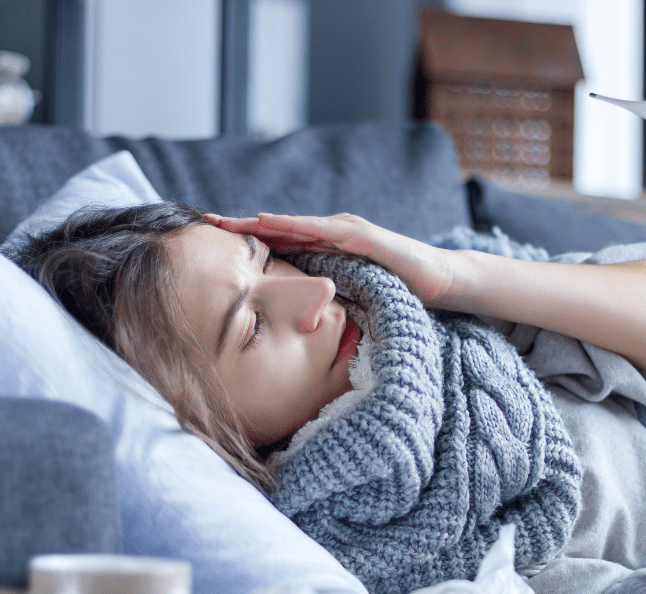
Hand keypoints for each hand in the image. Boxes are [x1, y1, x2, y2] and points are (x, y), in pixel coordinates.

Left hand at [203, 212, 456, 305]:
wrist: (438, 280)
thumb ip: (324, 298)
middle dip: (244, 225)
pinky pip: (325, 231)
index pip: (280, 243)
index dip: (247, 241)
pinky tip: (273, 224)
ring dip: (263, 222)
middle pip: (281, 229)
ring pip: (297, 225)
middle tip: (208, 221)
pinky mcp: (364, 237)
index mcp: (325, 249)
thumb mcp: (349, 295)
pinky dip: (297, 226)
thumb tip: (295, 320)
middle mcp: (332, 234)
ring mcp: (348, 231)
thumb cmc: (394, 288)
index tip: (213, 242)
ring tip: (231, 221)